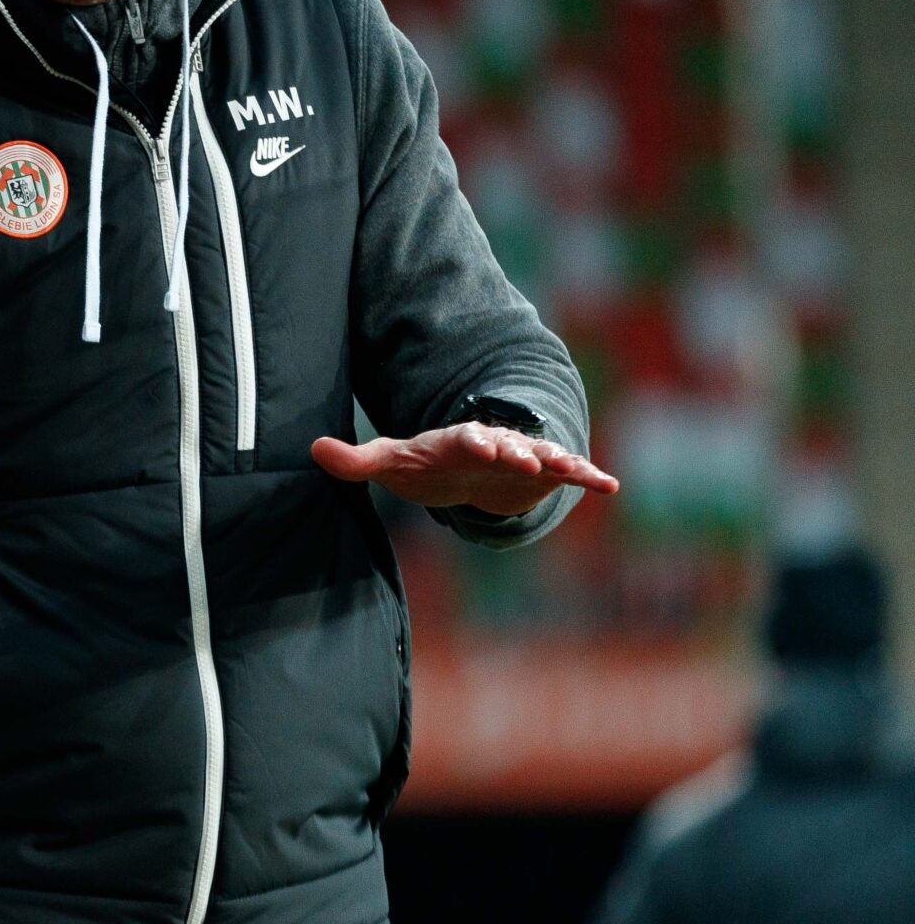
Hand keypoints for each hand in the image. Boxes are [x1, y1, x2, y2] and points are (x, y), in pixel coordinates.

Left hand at [312, 421, 618, 517]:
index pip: (462, 437)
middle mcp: (495, 443)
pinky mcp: (545, 473)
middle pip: (507, 446)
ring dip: (557, 462)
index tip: (479, 443)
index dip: (471, 440)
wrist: (464, 463)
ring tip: (576, 470)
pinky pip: (570, 472)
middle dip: (515, 451)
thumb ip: (355, 459)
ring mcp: (523, 456)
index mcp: (456, 440)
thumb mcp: (389, 460)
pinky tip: (610, 485)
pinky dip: (589, 476)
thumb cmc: (425, 462)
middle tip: (526, 460)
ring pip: (543, 456)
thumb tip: (313, 449)